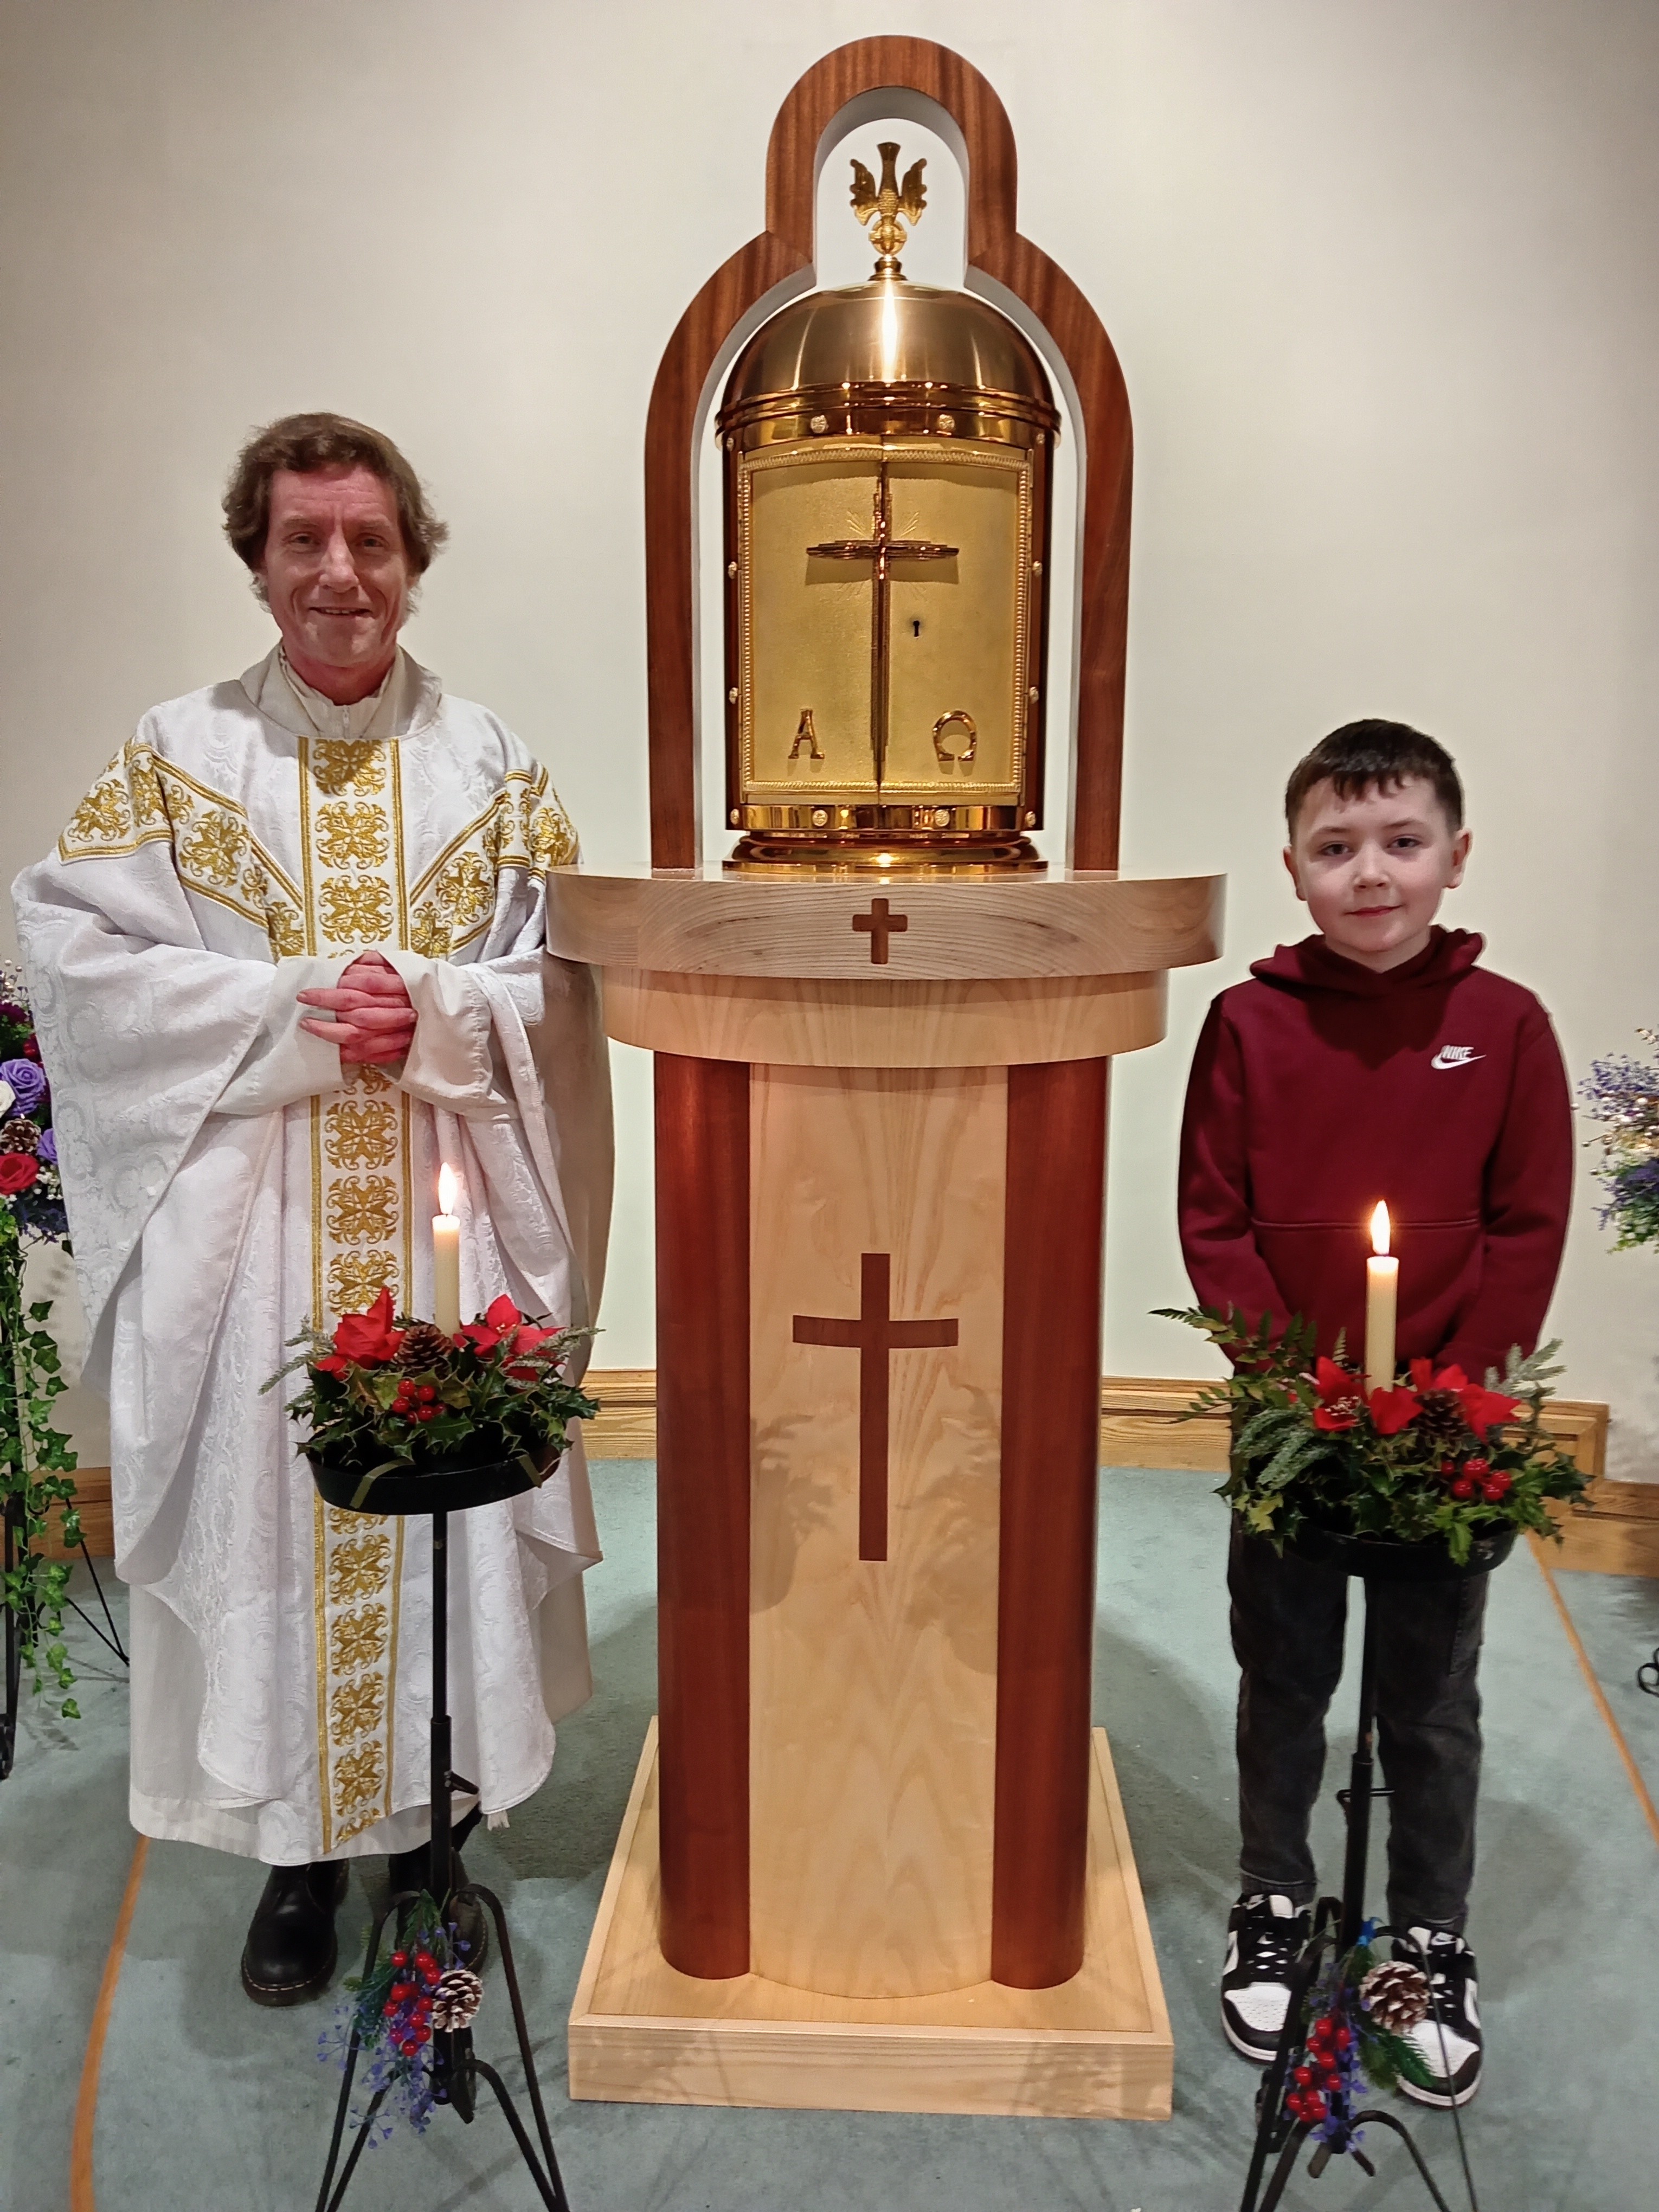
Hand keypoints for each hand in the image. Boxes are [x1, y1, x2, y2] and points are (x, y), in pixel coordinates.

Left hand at [298, 950, 416, 1064]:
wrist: (449, 1015)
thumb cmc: (420, 988)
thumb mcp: (402, 967)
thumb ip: (379, 962)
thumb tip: (353, 962)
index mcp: (399, 985)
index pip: (363, 984)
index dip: (335, 987)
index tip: (310, 989)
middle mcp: (397, 1008)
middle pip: (356, 1007)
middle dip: (326, 1003)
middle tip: (304, 1001)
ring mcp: (397, 1031)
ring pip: (358, 1034)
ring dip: (329, 1031)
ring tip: (309, 1025)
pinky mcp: (398, 1049)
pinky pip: (369, 1055)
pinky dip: (348, 1053)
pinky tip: (332, 1049)